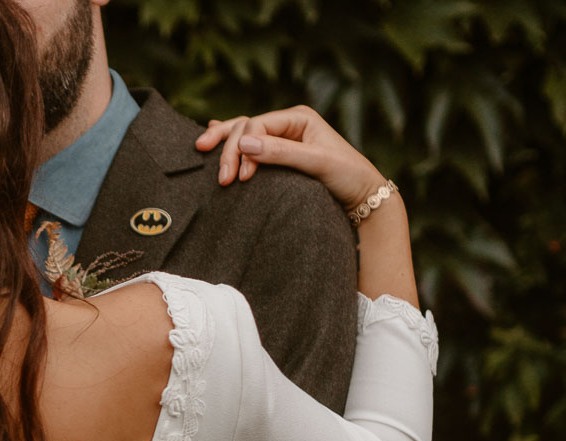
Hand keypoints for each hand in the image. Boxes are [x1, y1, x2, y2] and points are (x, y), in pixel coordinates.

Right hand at [195, 106, 385, 210]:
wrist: (364, 198)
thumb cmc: (347, 176)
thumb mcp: (317, 163)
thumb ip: (281, 152)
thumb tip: (244, 143)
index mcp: (298, 117)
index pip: (257, 123)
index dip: (243, 148)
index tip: (241, 178)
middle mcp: (288, 124)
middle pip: (246, 127)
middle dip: (229, 149)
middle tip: (221, 178)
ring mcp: (283, 138)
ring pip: (244, 133)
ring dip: (224, 144)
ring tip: (201, 149)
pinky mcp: (279, 155)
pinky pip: (250, 144)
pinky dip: (231, 141)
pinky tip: (213, 134)